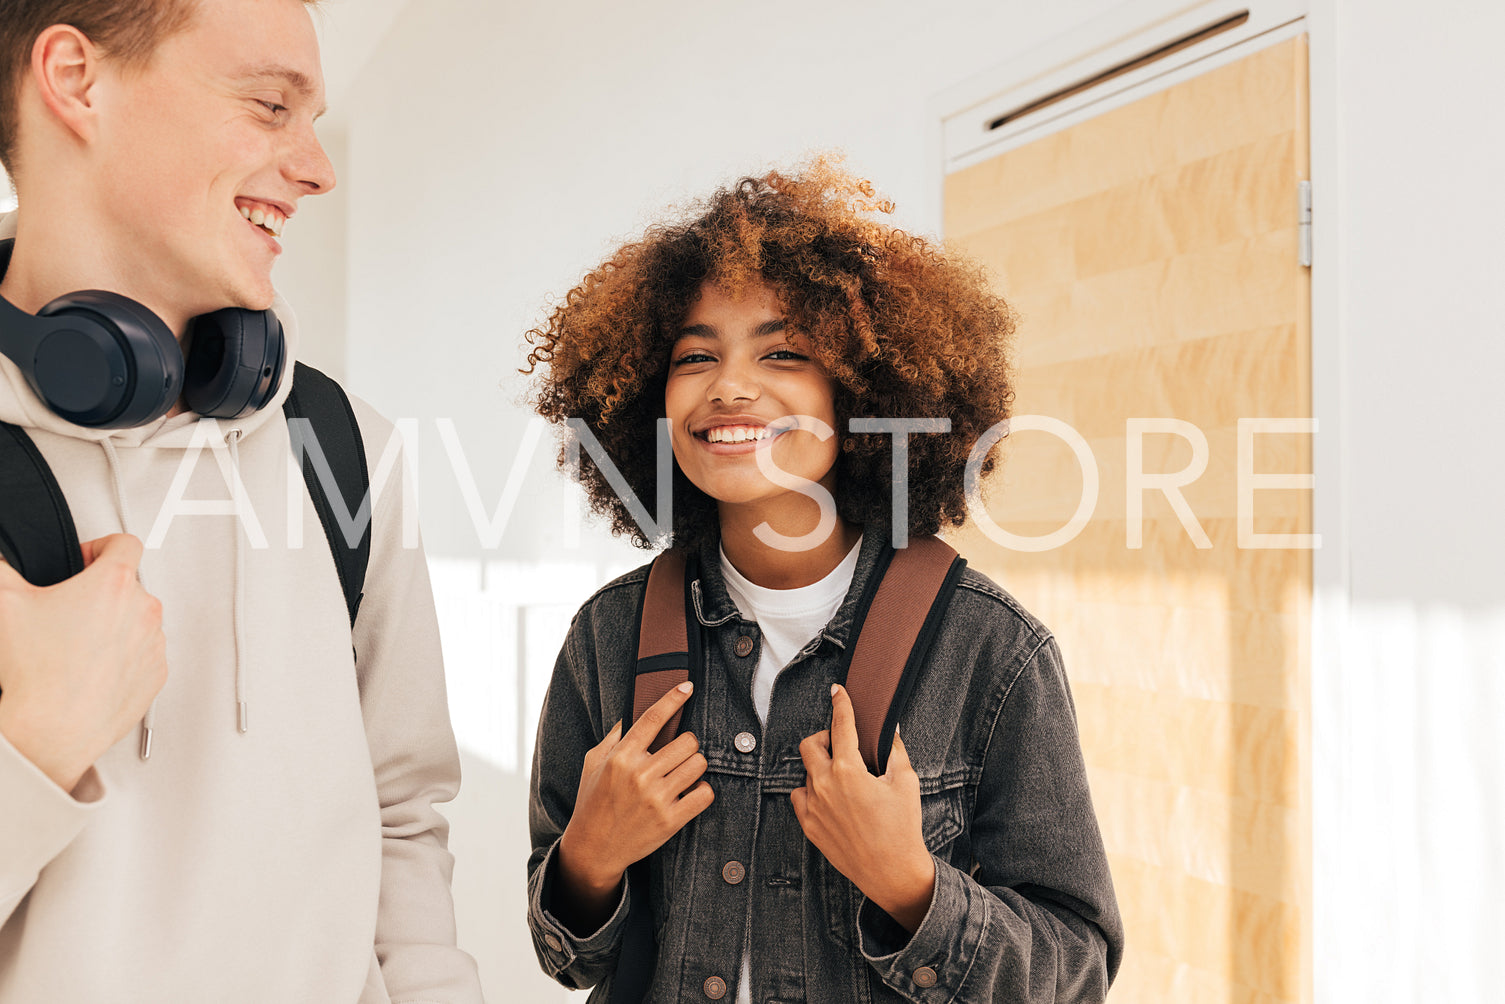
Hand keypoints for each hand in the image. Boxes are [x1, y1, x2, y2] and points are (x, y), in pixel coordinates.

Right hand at [0, 535, 167, 792]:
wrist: (52, 728)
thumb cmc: (36, 673)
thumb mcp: (6, 603)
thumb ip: (3, 569)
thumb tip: (1, 561)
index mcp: (114, 584)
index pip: (124, 543)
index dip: (100, 547)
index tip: (84, 562)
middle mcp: (143, 610)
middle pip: (129, 585)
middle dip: (101, 592)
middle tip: (70, 611)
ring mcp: (154, 643)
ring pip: (138, 620)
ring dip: (115, 623)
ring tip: (79, 643)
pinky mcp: (157, 673)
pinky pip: (144, 653)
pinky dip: (125, 655)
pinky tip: (93, 666)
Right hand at [554, 682, 712, 931]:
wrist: (593, 848)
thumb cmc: (592, 801)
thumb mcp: (593, 762)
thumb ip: (615, 737)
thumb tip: (634, 712)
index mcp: (621, 756)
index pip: (653, 718)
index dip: (673, 698)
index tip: (687, 686)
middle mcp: (640, 774)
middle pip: (687, 741)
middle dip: (687, 744)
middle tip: (678, 753)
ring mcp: (657, 798)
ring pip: (699, 764)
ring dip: (695, 766)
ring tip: (682, 773)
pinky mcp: (671, 820)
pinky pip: (705, 793)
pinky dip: (702, 790)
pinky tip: (689, 792)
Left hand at [791, 684, 935, 932]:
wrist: (892, 873)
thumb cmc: (902, 828)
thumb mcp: (906, 782)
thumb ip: (895, 750)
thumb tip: (891, 729)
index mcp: (849, 771)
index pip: (841, 726)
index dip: (841, 704)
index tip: (837, 692)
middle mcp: (825, 786)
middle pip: (810, 745)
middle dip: (825, 738)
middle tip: (842, 745)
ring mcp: (813, 807)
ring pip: (805, 773)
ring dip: (820, 769)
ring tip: (842, 780)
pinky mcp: (809, 826)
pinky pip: (799, 797)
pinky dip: (811, 792)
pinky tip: (830, 798)